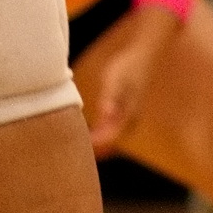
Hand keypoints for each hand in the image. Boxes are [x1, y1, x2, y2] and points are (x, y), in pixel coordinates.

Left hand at [77, 2, 179, 155]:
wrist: (142, 57)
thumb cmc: (127, 67)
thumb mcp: (115, 79)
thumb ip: (110, 97)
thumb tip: (105, 113)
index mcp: (128, 116)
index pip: (110, 140)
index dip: (94, 146)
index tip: (77, 146)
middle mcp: (129, 123)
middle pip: (110, 146)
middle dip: (93, 151)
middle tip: (70, 154)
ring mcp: (127, 120)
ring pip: (110, 142)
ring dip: (96, 146)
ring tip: (73, 148)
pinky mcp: (122, 115)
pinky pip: (110, 132)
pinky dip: (98, 136)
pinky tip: (85, 136)